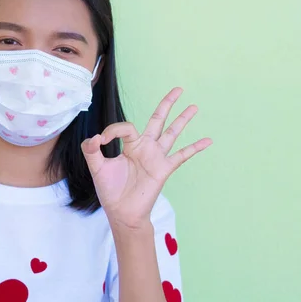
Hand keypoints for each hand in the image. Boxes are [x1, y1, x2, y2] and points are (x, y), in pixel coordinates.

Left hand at [81, 87, 211, 228]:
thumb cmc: (110, 190)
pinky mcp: (164, 169)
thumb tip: (95, 137)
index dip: (113, 131)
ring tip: (194, 106)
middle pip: (157, 120)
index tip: (102, 141)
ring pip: (172, 133)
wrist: (121, 212)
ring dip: (183, 120)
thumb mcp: (97, 168)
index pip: (126, 127)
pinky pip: (182, 156)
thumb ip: (92, 151)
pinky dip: (195, 148)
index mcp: (129, 145)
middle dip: (167, 104)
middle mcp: (145, 147)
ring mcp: (156, 157)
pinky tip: (208, 140)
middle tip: (178, 89)